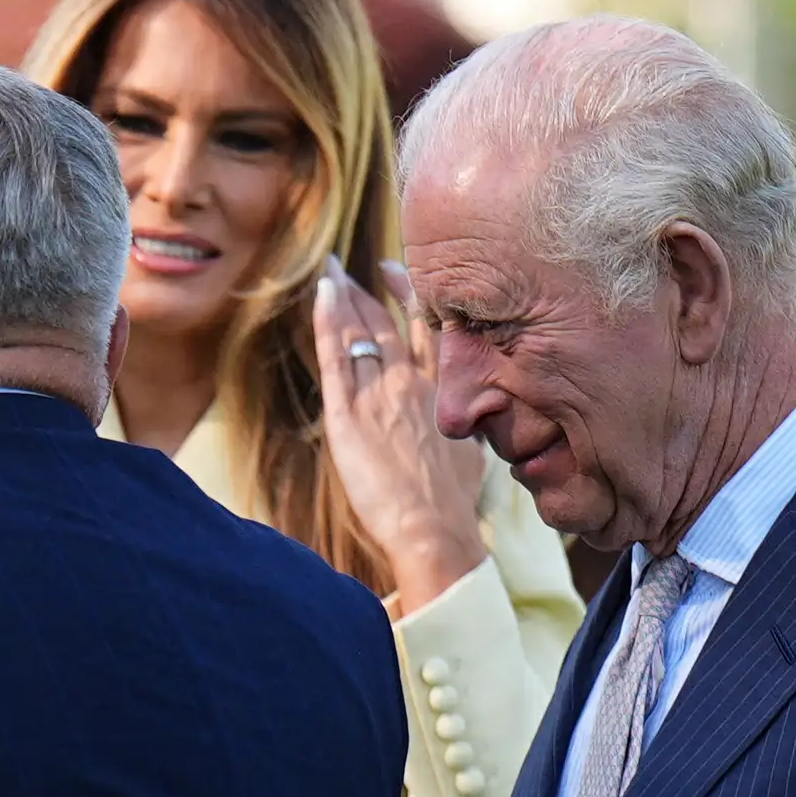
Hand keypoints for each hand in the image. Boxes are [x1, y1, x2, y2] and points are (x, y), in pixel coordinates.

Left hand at [312, 263, 490, 614]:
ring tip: (330, 274)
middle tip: (348, 269)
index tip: (396, 274)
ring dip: (344, 299)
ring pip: (361, 333)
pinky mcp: (349, 413)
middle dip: (366, 292)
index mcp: (444, 392)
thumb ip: (464, 427)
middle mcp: (413, 383)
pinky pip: (336, 355)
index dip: (410, 298)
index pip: (426, 331)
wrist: (433, 527)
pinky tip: (322, 293)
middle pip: (387, 325)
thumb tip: (465, 423)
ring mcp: (380, 394)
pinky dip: (329, 320)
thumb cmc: (452, 505)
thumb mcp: (472, 455)